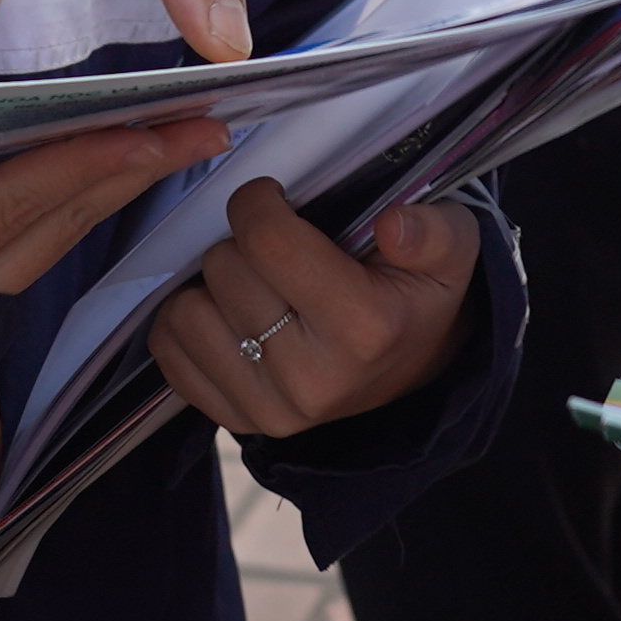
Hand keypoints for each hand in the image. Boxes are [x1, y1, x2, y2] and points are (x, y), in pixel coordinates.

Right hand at [0, 109, 225, 293]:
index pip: (7, 205)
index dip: (81, 163)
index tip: (153, 127)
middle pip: (55, 227)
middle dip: (132, 175)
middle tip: (205, 125)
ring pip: (50, 245)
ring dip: (111, 193)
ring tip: (171, 141)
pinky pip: (28, 259)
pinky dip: (69, 215)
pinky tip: (102, 179)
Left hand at [149, 181, 480, 446]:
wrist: (411, 367)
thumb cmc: (417, 293)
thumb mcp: (451, 249)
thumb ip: (432, 230)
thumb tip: (393, 225)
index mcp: (363, 329)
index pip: (267, 240)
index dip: (258, 201)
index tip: (274, 198)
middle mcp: (310, 380)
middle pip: (223, 269)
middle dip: (241, 242)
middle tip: (273, 248)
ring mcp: (268, 411)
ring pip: (185, 311)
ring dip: (209, 284)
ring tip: (250, 282)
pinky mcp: (235, 422)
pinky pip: (170, 352)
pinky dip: (189, 321)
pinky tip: (227, 313)